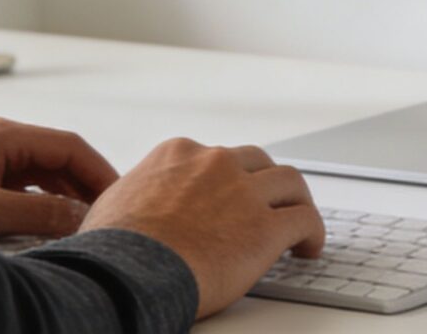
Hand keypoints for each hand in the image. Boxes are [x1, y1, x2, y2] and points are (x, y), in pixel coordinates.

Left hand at [0, 116, 117, 239]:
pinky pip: (11, 182)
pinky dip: (33, 201)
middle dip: (83, 185)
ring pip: (33, 171)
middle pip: (53, 157)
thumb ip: (39, 216)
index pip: (69, 146)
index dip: (100, 173)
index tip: (122, 200)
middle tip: (107, 217)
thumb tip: (84, 218)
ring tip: (80, 226)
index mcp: (2, 134)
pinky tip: (39, 227)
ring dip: (58, 196)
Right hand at [80, 139, 325, 319]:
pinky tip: (309, 248)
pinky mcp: (266, 227)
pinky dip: (313, 232)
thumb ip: (137, 193)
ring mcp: (244, 192)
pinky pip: (304, 220)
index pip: (216, 157)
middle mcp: (215, 163)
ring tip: (300, 224)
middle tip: (271, 204)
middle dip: (266, 183)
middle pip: (258, 162)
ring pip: (290, 182)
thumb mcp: (115, 201)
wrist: (128, 272)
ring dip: (297, 201)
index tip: (232, 197)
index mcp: (178, 154)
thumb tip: (133, 208)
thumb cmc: (114, 248)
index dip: (229, 179)